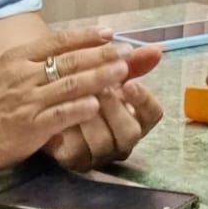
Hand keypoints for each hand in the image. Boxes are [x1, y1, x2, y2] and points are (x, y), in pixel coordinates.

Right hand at [0, 27, 133, 175]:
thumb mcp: (5, 71)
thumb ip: (35, 61)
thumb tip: (71, 49)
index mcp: (17, 58)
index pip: (57, 40)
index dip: (86, 36)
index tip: (110, 33)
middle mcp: (23, 76)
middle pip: (69, 60)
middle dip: (102, 54)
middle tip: (128, 51)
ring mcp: (27, 102)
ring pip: (69, 84)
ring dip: (99, 76)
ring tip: (123, 71)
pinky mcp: (29, 128)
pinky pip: (59, 115)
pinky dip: (79, 108)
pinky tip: (98, 104)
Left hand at [44, 44, 164, 170]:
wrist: (51, 103)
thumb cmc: (88, 87)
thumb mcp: (108, 73)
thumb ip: (132, 63)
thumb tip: (156, 49)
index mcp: (136, 118)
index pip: (153, 114)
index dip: (143, 100)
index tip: (129, 83)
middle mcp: (122, 139)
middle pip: (130, 133)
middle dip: (116, 109)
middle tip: (102, 90)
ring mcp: (99, 153)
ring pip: (103, 143)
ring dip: (92, 120)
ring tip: (78, 100)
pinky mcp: (74, 159)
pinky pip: (76, 151)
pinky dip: (70, 132)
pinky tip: (60, 114)